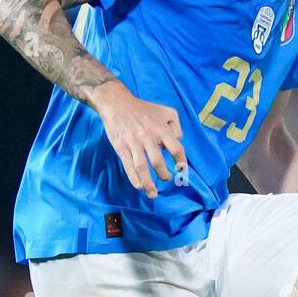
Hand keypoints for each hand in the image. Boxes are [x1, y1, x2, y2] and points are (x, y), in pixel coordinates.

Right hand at [95, 80, 187, 198]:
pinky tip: (139, 186)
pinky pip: (128, 165)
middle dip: (164, 175)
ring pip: (142, 166)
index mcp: (160, 128)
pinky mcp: (120, 146)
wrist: (116, 102)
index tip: (181, 170)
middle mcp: (147, 136)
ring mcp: (133, 142)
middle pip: (158, 161)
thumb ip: (176, 125)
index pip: (176, 148)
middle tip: (166, 179)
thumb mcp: (166, 111)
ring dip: (148, 182)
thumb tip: (177, 141)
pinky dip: (133, 177)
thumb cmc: (143, 108)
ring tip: (153, 194)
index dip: (181, 162)